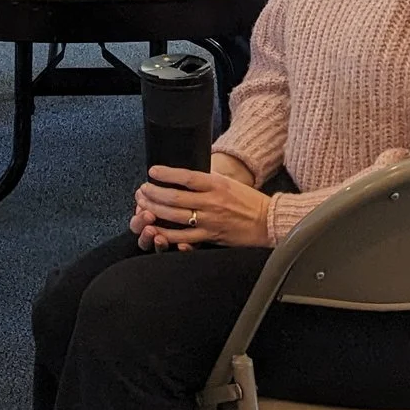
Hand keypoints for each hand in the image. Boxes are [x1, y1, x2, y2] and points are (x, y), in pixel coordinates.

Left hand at [129, 164, 273, 249]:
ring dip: (155, 211)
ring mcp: (209, 221)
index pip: (186, 177)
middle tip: (141, 190)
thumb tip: (186, 175)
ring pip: (175, 217)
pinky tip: (154, 230)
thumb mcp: (229, 182)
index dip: (166, 174)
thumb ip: (208, 180)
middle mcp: (211, 202)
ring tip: (142, 206)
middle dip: (153, 194)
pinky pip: (183, 237)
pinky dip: (167, 234)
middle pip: (174, 198)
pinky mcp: (210, 237)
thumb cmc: (249, 201)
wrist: (267, 222)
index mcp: (216, 184)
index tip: (153, 171)